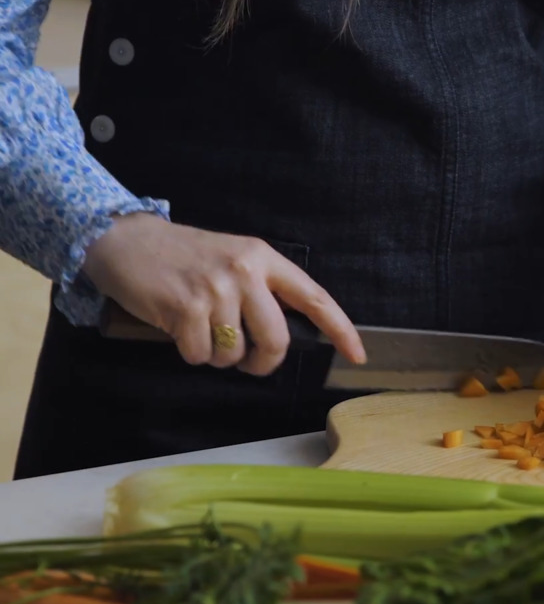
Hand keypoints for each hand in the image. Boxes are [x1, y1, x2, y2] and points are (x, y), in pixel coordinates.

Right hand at [82, 213, 365, 374]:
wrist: (125, 240)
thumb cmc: (184, 257)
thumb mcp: (234, 259)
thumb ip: (263, 290)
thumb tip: (283, 336)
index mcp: (264, 258)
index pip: (315, 298)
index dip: (341, 330)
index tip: (357, 355)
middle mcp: (245, 271)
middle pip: (276, 339)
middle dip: (263, 362)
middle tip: (248, 363)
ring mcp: (215, 289)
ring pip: (234, 352)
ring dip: (217, 355)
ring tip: (200, 330)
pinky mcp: (185, 308)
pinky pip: (200, 355)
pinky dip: (189, 352)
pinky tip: (178, 329)